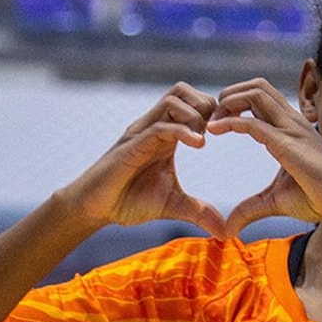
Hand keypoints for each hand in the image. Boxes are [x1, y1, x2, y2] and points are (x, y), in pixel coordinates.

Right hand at [57, 82, 225, 236]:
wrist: (95, 209)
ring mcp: (141, 133)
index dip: (213, 111)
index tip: (227, 132)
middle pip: (182, 90)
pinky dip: (182, 132)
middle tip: (217, 130)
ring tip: (203, 140)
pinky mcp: (132, 145)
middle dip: (206, 104)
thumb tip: (225, 231)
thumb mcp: (174, 205)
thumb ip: (199, 212)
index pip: (191, 102)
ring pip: (172, 100)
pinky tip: (198, 146)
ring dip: (195, 115)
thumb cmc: (129, 201)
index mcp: (166, 135)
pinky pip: (159, 127)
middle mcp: (154, 127)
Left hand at [205, 78, 321, 235]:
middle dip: (231, 93)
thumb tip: (229, 228)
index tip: (216, 121)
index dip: (237, 102)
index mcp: (290, 128)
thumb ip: (250, 209)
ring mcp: (290, 128)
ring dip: (229, 101)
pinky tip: (214, 130)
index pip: (261, 97)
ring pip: (256, 93)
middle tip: (212, 116)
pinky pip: (253, 123)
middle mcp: (291, 121)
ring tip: (212, 120)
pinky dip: (230, 122)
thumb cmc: (317, 198)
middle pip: (258, 86)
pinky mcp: (287, 142)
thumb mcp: (274, 202)